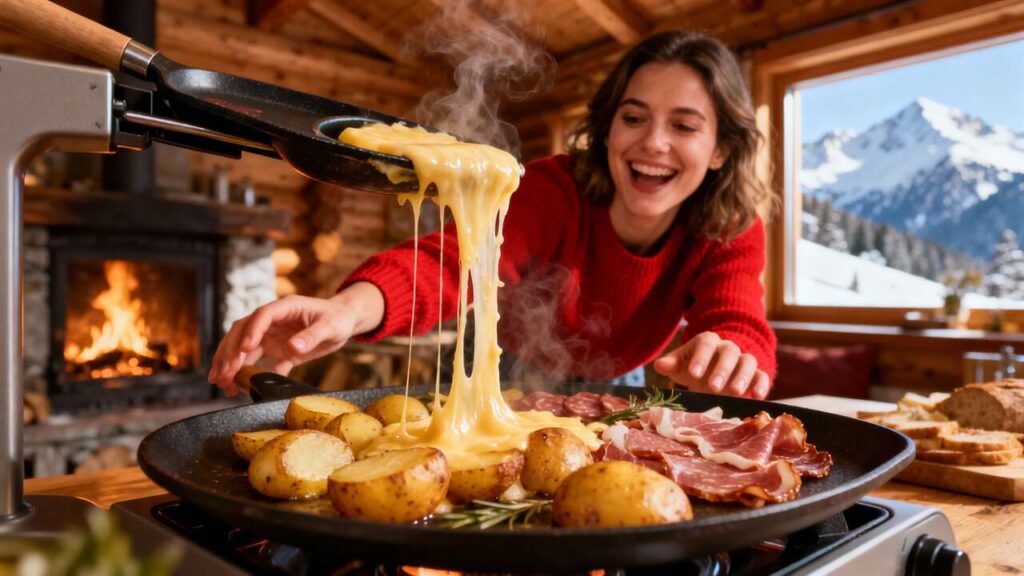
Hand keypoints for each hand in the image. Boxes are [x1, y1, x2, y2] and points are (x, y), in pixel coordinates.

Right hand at [207, 282, 383, 395]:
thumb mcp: (330, 326)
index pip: (261, 317)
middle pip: (243, 332)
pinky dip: (249, 374)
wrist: (344, 321)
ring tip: (221, 383)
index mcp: (285, 308)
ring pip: (244, 348)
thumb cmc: (338, 318)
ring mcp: (272, 335)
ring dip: (231, 364)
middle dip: (230, 352)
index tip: (244, 350)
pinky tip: (238, 388)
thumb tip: (293, 347)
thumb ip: (311, 336)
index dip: (251, 333)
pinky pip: (260, 362)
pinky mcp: (278, 350)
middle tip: (223, 373)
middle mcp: (273, 320)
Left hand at [652, 331, 769, 399]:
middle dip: (722, 369)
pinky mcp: (756, 374)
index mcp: (707, 341)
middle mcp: (728, 348)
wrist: (713, 372)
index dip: (701, 357)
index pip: (706, 343)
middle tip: (713, 387)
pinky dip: (761, 384)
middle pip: (729, 352)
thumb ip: (671, 364)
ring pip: (747, 362)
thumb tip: (659, 365)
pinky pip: (762, 375)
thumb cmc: (694, 368)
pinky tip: (757, 396)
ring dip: (742, 376)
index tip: (694, 373)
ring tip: (735, 392)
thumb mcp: (680, 366)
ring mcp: (743, 360)